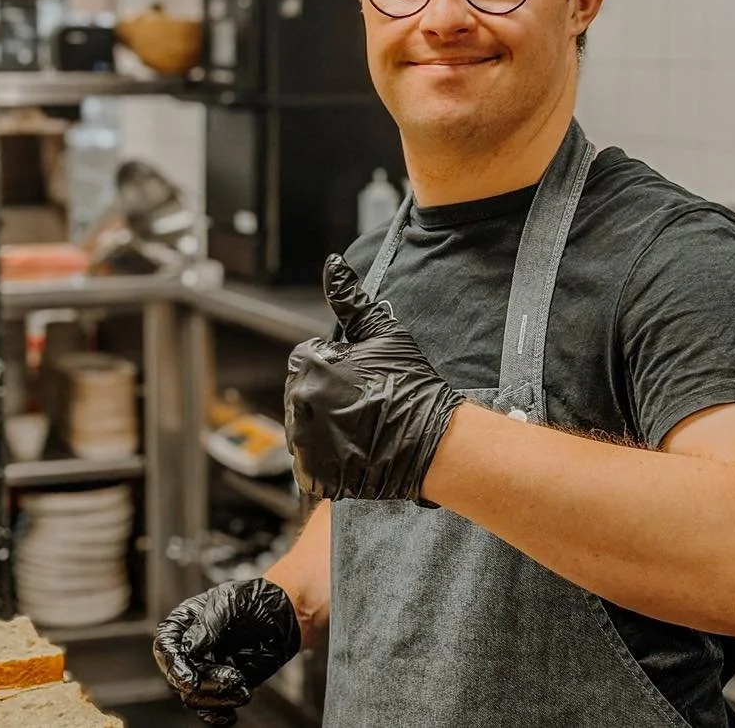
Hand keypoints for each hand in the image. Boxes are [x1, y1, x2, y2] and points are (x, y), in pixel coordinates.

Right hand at [153, 578, 300, 724]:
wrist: (282, 616)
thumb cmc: (254, 600)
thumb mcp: (228, 603)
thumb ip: (207, 626)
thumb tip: (187, 648)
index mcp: (185, 622)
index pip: (165, 647)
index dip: (174, 666)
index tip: (190, 680)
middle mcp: (191, 649)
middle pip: (180, 678)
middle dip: (206, 682)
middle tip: (233, 676)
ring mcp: (205, 669)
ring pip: (195, 697)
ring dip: (218, 696)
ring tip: (242, 684)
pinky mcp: (221, 686)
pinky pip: (210, 709)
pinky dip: (218, 715)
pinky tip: (230, 715)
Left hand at [284, 254, 464, 503]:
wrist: (435, 442)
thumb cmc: (412, 384)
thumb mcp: (384, 333)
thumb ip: (350, 297)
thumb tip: (332, 262)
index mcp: (310, 366)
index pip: (306, 357)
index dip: (335, 363)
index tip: (362, 376)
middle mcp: (299, 404)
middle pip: (301, 390)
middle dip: (325, 392)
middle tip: (364, 401)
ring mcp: (304, 443)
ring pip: (302, 425)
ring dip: (323, 423)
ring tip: (361, 425)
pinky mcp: (313, 474)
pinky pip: (309, 460)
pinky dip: (327, 456)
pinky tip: (356, 448)